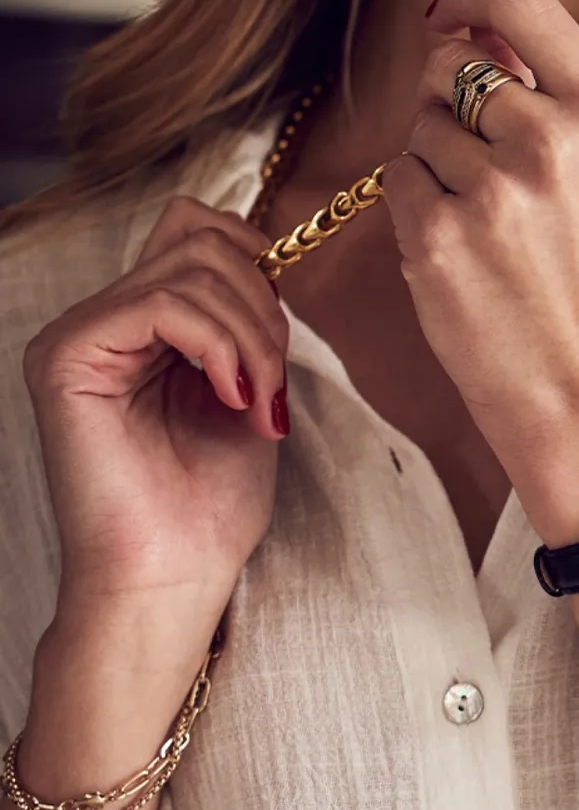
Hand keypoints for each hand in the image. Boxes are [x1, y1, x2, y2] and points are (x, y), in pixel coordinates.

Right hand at [22, 197, 289, 656]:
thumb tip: (271, 263)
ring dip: (252, 335)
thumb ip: (247, 324)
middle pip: (199, 237)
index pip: (195, 232)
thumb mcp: (248, 389)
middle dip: (262, 306)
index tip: (281, 336)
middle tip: (274, 383)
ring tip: (258, 401)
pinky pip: (161, 304)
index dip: (255, 261)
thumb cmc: (210, 503)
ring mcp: (80, 336)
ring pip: (190, 268)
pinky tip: (231, 397)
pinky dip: (219, 345)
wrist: (173, 578)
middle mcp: (103, 322)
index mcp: (141, 328)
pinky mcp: (67, 357)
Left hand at [382, 0, 578, 475]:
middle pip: (451, 64)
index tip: (451, 18)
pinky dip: (416, 207)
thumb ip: (542, 73)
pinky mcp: (438, 239)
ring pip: (419, 125)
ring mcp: (490, 192)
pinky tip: (458, 251)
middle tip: (485, 168)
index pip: (516, 5)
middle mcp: (549, 141)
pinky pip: (397, 179)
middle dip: (450, 101)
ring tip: (482, 222)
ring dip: (433, 161)